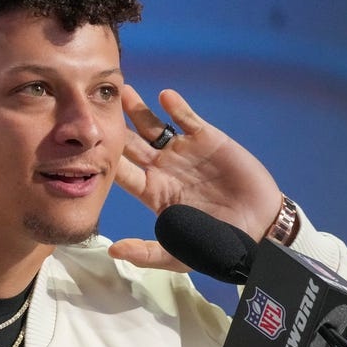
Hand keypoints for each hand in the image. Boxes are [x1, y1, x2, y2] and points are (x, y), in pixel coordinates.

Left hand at [109, 86, 283, 270]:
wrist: (259, 228)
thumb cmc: (217, 244)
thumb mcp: (178, 254)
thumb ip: (146, 253)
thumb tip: (113, 251)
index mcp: (153, 192)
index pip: (124, 173)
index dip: (107, 159)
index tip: (87, 146)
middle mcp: (164, 169)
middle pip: (132, 144)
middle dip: (116, 127)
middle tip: (96, 108)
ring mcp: (184, 152)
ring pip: (155, 127)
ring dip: (139, 110)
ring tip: (124, 91)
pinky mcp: (208, 139)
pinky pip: (188, 119)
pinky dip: (177, 107)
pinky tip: (164, 96)